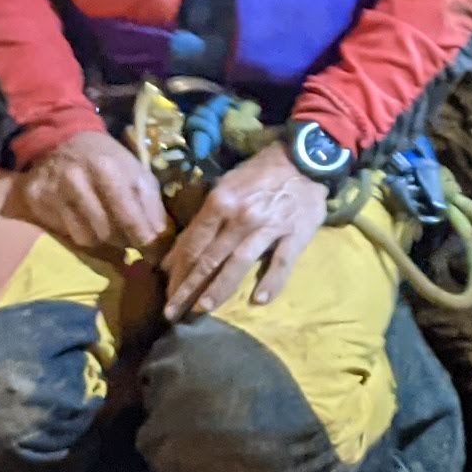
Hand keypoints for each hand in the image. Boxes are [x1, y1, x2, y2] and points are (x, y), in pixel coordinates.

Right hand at [7, 130, 168, 256]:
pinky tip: (85, 220)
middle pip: (109, 234)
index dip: (147, 242)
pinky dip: (82, 233)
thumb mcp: (137, 172)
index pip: (132, 220)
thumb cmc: (108, 159)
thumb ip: (151, 206)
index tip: (156, 254)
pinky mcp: (37, 201)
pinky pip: (67, 235)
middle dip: (126, 240)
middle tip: (130, 237)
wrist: (61, 139)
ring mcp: (54, 191)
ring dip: (103, 240)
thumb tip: (161, 243)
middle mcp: (77, 180)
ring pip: (88, 239)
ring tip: (108, 227)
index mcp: (108, 169)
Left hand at [160, 142, 330, 317]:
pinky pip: (282, 263)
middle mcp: (240, 217)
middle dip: (188, 287)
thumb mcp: (226, 186)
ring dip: (219, 289)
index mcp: (221, 202)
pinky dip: (271, 282)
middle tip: (173, 312)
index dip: (177, 270)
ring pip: (238, 263)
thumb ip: (205, 220)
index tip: (166, 291)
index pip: (193, 243)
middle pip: (209, 258)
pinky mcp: (295, 235)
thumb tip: (179, 252)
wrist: (304, 158)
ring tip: (202, 309)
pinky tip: (258, 300)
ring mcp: (269, 227)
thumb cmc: (259, 173)